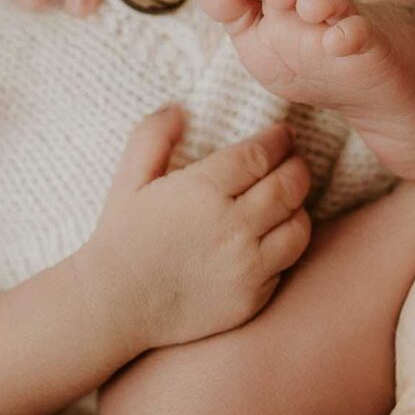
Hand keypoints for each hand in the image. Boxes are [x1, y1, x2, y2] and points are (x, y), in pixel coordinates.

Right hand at [85, 105, 312, 356]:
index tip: (283, 135)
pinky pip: (287, 264)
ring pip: (298, 227)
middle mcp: (231, 226)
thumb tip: (180, 109)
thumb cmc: (122, 237)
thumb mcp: (129, 179)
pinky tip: (275, 235)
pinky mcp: (252, 298)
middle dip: (298, 167)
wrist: (115, 304)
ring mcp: (246, 266)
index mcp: (202, 190)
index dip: (279, 141)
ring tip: (290, 199)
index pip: (261, 155)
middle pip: (289, 186)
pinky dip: (287, 245)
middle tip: (295, 160)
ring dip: (299, 207)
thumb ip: (153, 136)